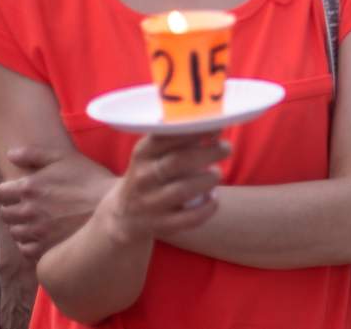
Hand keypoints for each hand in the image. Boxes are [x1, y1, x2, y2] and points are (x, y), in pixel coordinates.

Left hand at [0, 147, 116, 261]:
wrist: (113, 207)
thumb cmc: (90, 179)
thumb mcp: (64, 158)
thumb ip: (33, 154)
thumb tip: (10, 154)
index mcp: (28, 187)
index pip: (1, 193)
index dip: (10, 191)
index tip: (21, 191)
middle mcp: (27, 211)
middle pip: (5, 214)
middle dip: (15, 208)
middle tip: (31, 205)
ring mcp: (36, 232)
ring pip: (15, 232)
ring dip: (22, 226)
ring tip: (39, 221)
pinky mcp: (46, 249)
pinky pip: (26, 249)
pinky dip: (31, 243)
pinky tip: (44, 235)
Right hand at [99, 132, 228, 244]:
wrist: (124, 215)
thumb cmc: (152, 174)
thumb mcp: (154, 154)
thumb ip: (178, 139)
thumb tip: (215, 125)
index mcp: (142, 154)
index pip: (165, 137)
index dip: (194, 131)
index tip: (216, 126)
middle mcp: (142, 177)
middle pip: (177, 162)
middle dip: (207, 153)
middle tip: (226, 148)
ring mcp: (149, 203)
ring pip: (183, 190)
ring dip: (207, 180)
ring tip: (217, 173)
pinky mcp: (159, 225)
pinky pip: (187, 218)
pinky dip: (206, 208)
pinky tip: (214, 199)